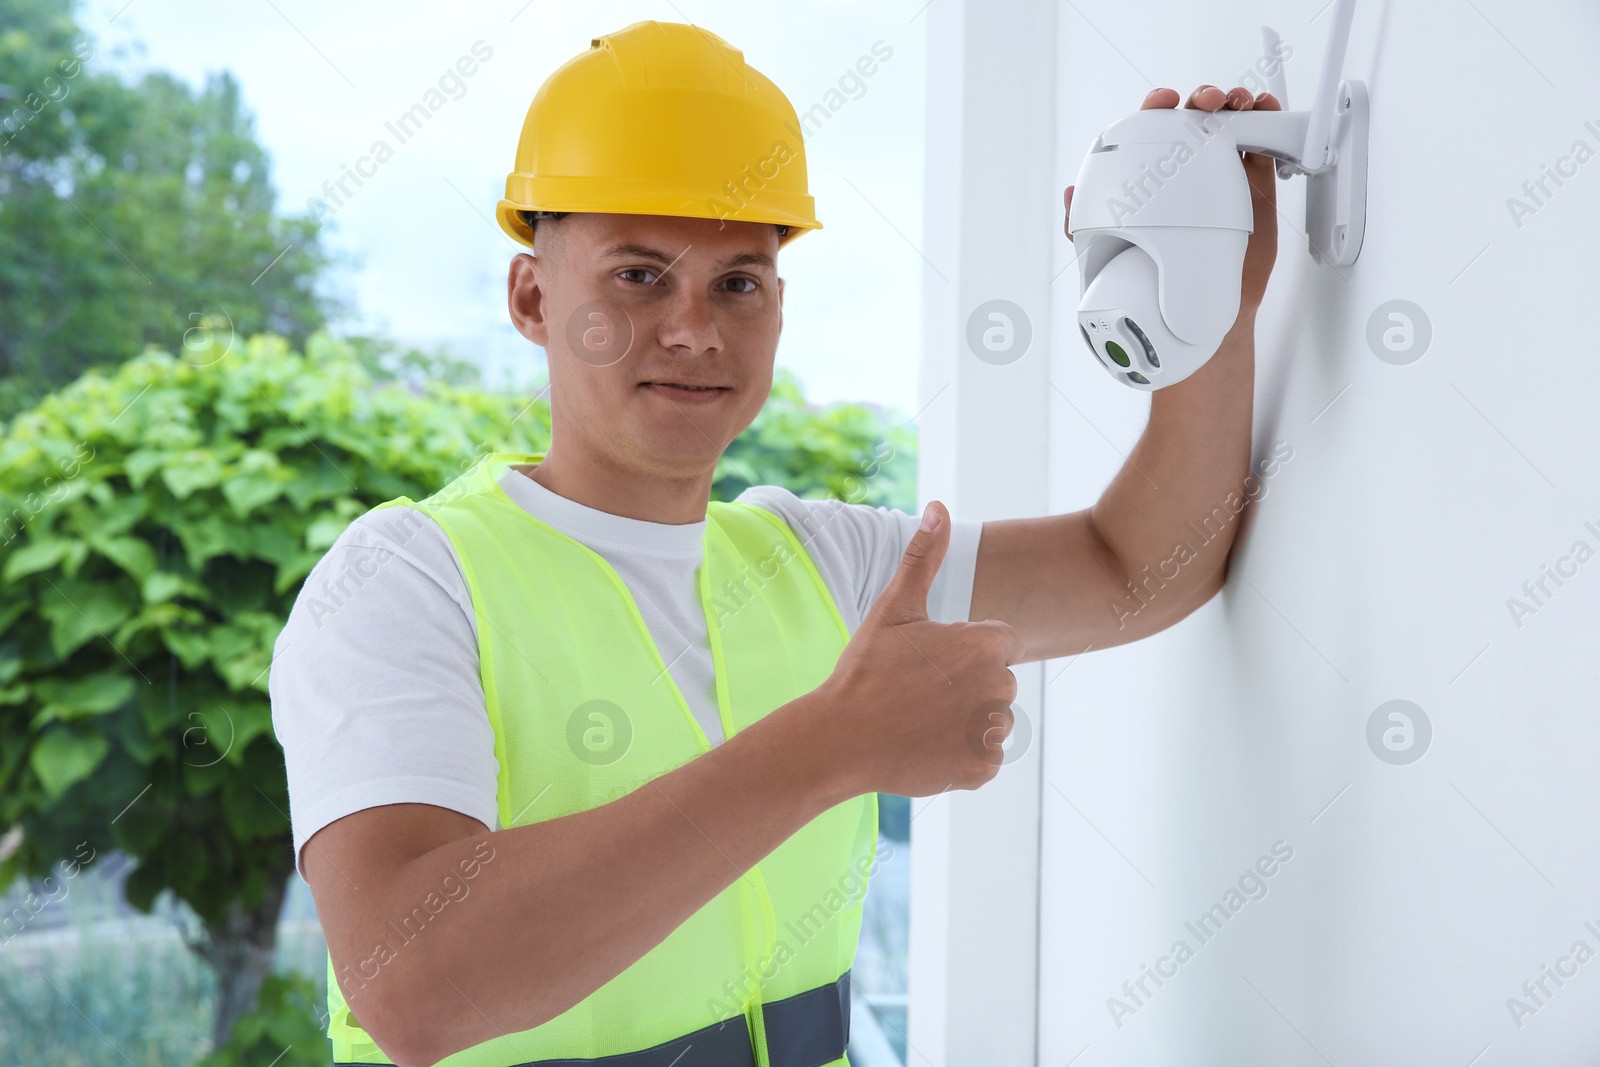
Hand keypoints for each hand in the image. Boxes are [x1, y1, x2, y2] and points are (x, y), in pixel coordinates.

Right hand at [811, 501, 1023, 797]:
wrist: (840, 739)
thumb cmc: (866, 670)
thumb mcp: (895, 608)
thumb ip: (924, 557)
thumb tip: (939, 507)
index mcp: (987, 646)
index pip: (998, 644)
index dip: (961, 651)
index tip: (926, 664)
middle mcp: (1001, 689)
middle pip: (997, 682)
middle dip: (966, 686)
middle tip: (917, 693)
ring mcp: (992, 733)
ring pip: (991, 721)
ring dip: (964, 721)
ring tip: (918, 720)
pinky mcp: (982, 770)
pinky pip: (983, 757)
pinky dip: (959, 755)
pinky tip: (924, 745)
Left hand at [1064, 85, 1280, 319]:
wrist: (1201, 309)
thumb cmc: (1155, 277)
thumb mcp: (1108, 250)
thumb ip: (1082, 223)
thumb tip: (1067, 194)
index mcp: (1153, 172)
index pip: (1152, 128)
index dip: (1157, 107)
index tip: (1164, 102)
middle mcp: (1187, 168)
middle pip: (1195, 117)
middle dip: (1202, 98)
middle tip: (1208, 103)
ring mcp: (1222, 171)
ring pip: (1230, 122)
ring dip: (1235, 102)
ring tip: (1239, 103)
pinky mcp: (1253, 182)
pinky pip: (1262, 141)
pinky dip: (1265, 117)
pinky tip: (1265, 109)